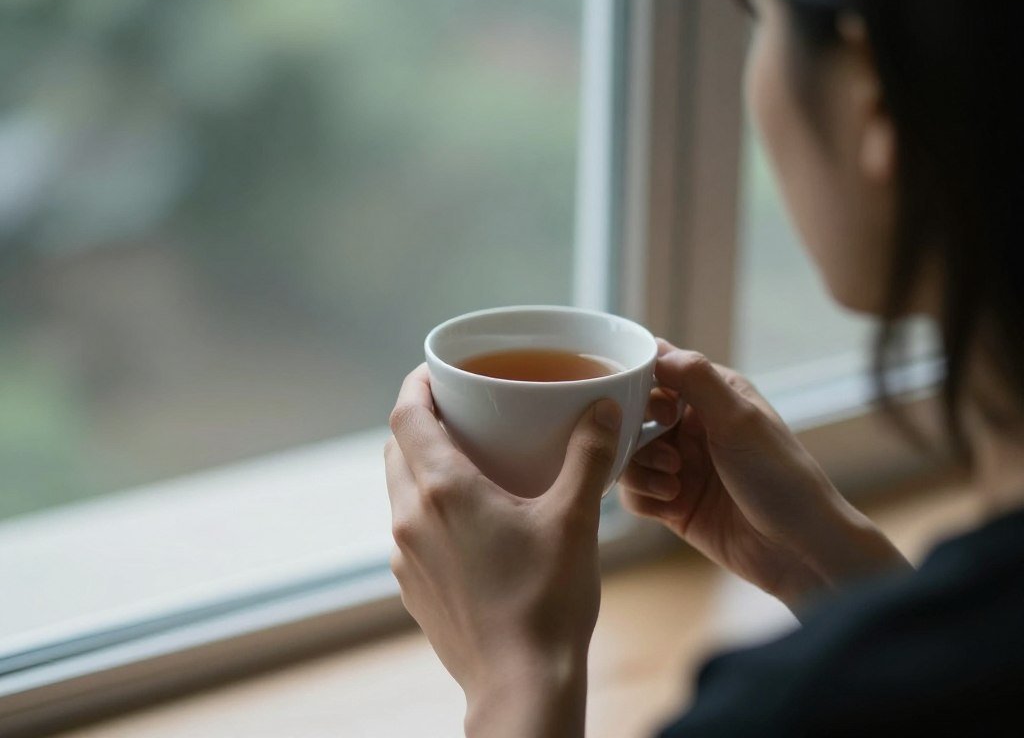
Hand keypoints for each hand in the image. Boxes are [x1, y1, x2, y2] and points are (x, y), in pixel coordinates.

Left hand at [384, 364, 621, 737]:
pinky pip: (408, 526)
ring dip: (421, 463)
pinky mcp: (411, 585)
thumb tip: (604, 408)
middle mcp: (411, 516)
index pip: (405, 414)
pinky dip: (426, 505)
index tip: (436, 371)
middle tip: (459, 409)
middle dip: (420, 420)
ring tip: (466, 459)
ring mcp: (406, 555)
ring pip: (398, 488)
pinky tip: (468, 518)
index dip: (416, 384)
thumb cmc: (547, 602)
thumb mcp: (575, 520)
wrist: (520, 684)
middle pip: (397, 447)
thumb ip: (588, 457)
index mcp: (444, 490)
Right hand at [620, 341, 909, 615]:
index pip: (658, 369)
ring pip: (628, 455)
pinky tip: (673, 507)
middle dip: (637, 435)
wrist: (799, 550)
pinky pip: (633, 493)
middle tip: (670, 457)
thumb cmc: (780, 477)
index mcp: (713, 395)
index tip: (659, 414)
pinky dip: (644, 498)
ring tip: (674, 484)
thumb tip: (654, 349)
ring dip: (642, 469)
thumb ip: (696, 379)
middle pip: (632, 415)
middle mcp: (693, 426)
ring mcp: (682, 466)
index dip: (643, 386)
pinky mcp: (673, 503)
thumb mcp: (739, 420)